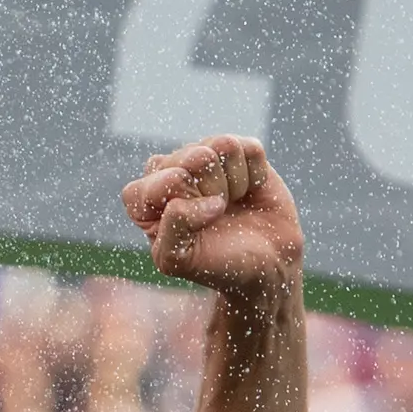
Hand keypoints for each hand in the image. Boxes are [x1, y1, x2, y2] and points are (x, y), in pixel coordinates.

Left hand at [127, 137, 303, 307]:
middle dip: (214, 191)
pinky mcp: (238, 151)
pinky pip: (249, 148)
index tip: (196, 228)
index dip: (185, 204)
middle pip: (195, 157)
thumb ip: (173, 227)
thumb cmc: (218, 265)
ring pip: (223, 146)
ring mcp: (204, 157)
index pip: (160, 182)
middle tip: (217, 215)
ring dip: (235, 183)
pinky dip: (255, 176)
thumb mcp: (180, 260)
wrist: (268, 265)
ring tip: (231, 204)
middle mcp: (170, 170)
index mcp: (144, 199)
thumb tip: (207, 199)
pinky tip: (248, 193)